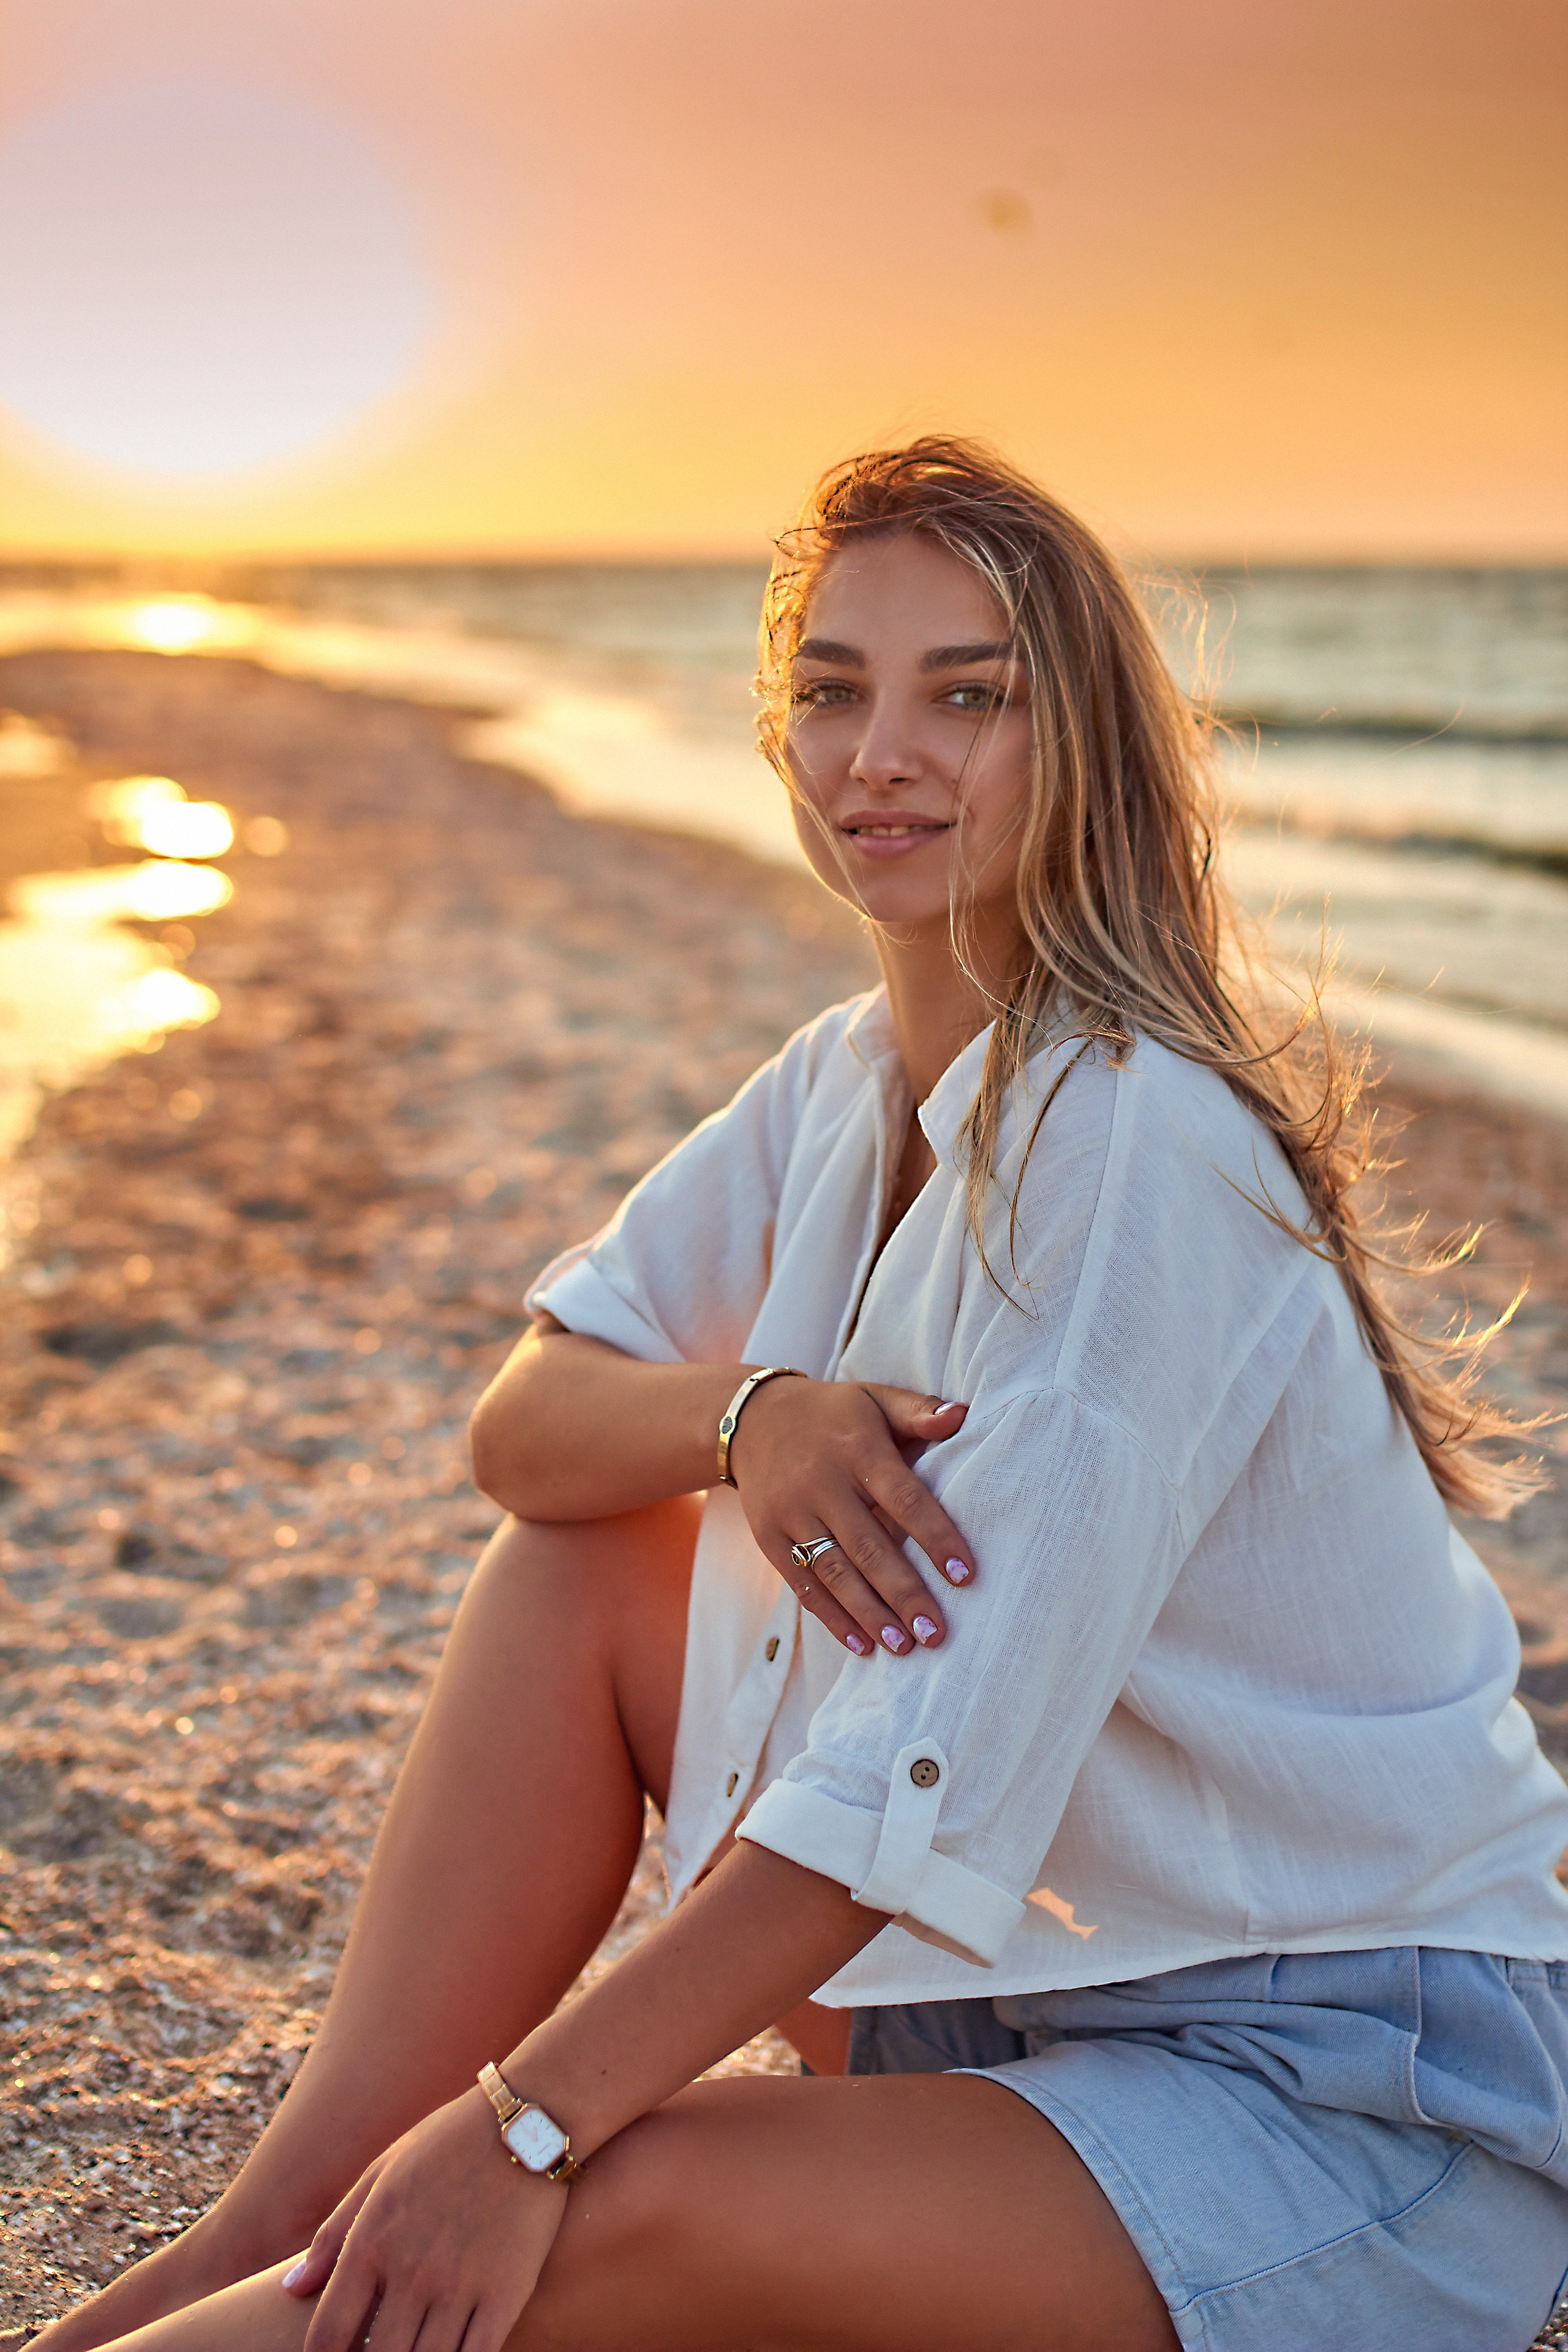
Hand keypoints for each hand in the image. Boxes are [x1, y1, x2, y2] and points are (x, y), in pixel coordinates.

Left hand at [284, 2088, 566, 2351]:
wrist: (527, 2122)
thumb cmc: (448, 2143)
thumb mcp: (381, 2173)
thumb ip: (333, 2234)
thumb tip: (292, 2290)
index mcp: (372, 2241)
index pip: (329, 2333)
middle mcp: (411, 2271)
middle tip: (379, 2351)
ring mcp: (459, 2286)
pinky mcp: (505, 2294)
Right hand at [727, 1378, 972, 1655]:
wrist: (751, 1418)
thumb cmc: (833, 1413)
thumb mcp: (875, 1398)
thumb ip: (919, 1410)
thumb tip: (962, 1415)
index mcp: (858, 1449)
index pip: (903, 1497)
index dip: (935, 1537)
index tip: (965, 1575)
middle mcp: (822, 1483)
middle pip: (869, 1546)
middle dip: (904, 1593)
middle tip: (936, 1632)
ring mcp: (791, 1512)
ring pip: (834, 1572)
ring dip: (870, 1613)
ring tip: (904, 1647)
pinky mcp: (768, 1535)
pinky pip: (801, 1583)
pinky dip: (830, 1616)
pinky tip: (861, 1643)